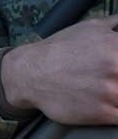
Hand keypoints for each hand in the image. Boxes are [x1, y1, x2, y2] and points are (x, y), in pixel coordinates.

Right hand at [0, 16, 117, 125]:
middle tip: (116, 78)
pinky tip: (112, 104)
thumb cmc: (60, 49)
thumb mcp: (91, 27)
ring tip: (113, 90)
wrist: (30, 73)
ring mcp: (110, 93)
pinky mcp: (102, 114)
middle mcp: (116, 68)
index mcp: (117, 47)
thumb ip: (117, 24)